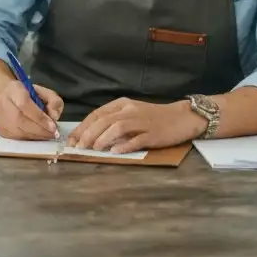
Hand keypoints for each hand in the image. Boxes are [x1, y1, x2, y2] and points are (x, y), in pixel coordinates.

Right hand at [0, 81, 63, 139]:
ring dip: (35, 136)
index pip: (24, 104)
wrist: (8, 97)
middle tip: (53, 134)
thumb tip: (53, 117)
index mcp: (14, 90)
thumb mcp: (45, 92)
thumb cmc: (29, 95)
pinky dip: (29, 139)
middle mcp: (2, 103)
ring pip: (17, 131)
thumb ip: (53, 101)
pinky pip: (15, 138)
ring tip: (47, 136)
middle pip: (19, 120)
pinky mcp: (0, 129)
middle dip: (39, 129)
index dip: (39, 117)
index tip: (53, 126)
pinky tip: (37, 136)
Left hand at [67, 98, 205, 153]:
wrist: (184, 117)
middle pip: (104, 120)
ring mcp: (142, 122)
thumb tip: (91, 135)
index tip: (72, 139)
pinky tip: (115, 152)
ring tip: (93, 149)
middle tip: (79, 147)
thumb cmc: (155, 117)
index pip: (97, 114)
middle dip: (88, 134)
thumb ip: (114, 120)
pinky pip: (136, 139)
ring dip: (102, 139)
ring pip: (117, 127)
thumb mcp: (132, 112)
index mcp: (122, 104)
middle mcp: (130, 110)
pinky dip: (124, 145)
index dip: (83, 127)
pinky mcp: (154, 134)